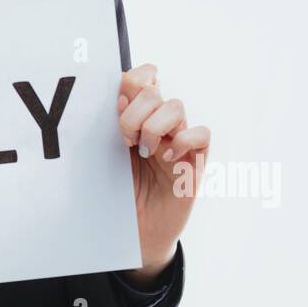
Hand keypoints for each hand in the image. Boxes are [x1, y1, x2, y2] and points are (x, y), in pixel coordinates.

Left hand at [115, 63, 209, 273]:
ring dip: (154, 127)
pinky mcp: (196, 160)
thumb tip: (116, 93)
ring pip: (176, 106)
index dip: (130, 84)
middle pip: (154, 91)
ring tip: (144, 151)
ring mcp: (179, 140)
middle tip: (125, 140)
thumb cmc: (120, 190)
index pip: (143, 76)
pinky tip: (166, 160)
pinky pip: (201, 134)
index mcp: (138, 115)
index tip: (116, 108)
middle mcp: (160, 122)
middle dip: (133, 114)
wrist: (135, 230)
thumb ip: (110, 124)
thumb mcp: (106, 154)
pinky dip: (183, 142)